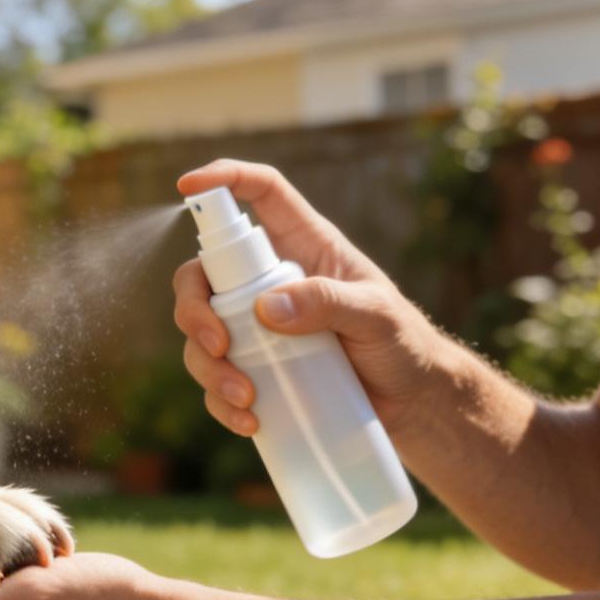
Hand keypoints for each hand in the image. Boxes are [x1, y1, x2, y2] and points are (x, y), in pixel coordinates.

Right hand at [173, 160, 451, 441]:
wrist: (413, 403)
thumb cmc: (404, 344)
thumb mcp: (376, 315)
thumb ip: (328, 301)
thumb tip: (265, 309)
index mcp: (303, 245)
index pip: (259, 194)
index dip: (223, 178)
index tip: (186, 185)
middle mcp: (270, 280)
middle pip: (202, 275)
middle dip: (193, 310)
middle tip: (217, 345)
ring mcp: (257, 327)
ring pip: (200, 333)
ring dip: (207, 367)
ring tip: (246, 398)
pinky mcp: (256, 370)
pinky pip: (215, 380)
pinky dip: (218, 401)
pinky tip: (248, 421)